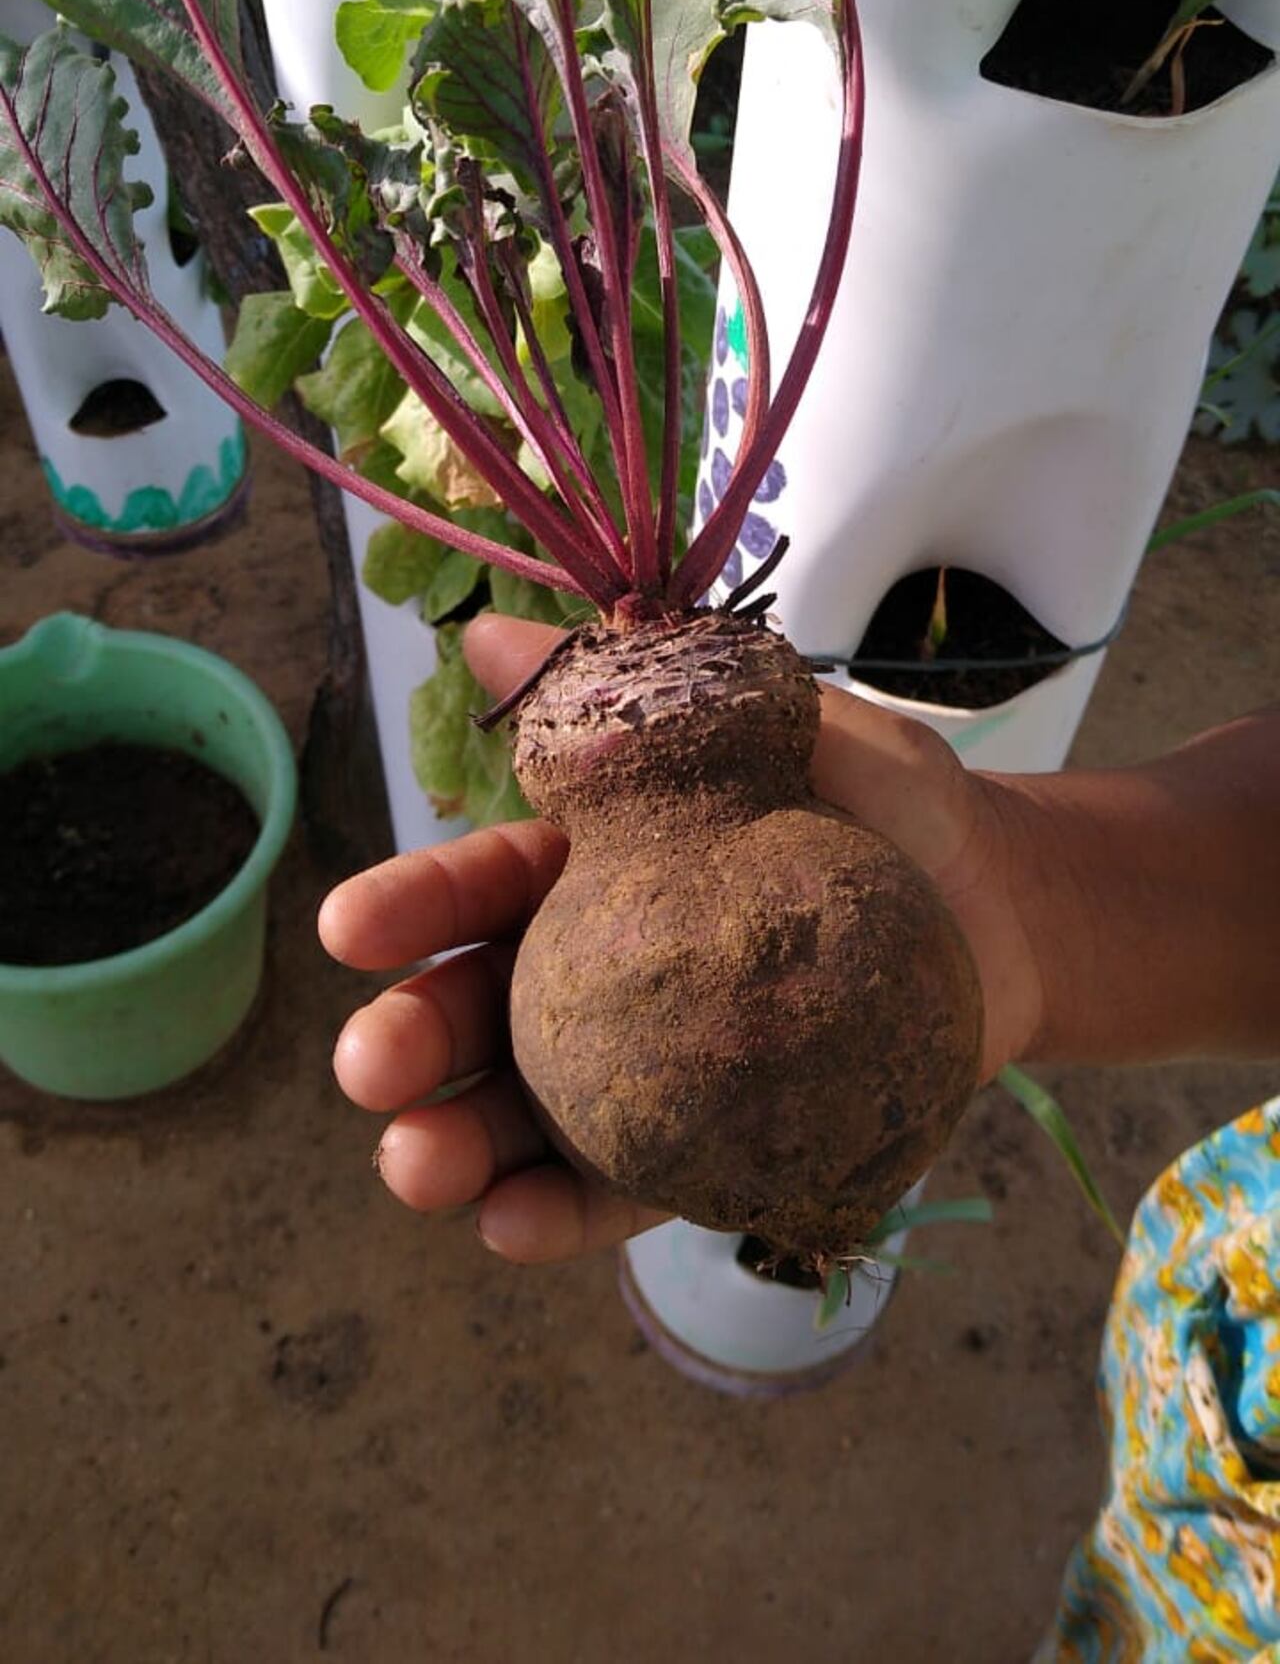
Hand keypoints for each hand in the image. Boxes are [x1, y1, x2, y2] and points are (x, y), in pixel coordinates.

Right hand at [319, 613, 1045, 1263]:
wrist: (1007, 909)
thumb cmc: (885, 802)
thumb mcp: (761, 725)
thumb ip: (635, 692)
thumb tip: (486, 638)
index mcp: (595, 866)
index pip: (482, 885)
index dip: (413, 907)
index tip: (351, 928)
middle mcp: (599, 970)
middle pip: (478, 1010)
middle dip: (408, 1039)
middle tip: (370, 1069)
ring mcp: (646, 1070)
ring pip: (523, 1115)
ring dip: (456, 1147)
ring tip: (418, 1169)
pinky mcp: (707, 1148)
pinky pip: (622, 1188)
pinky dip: (559, 1214)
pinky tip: (509, 1228)